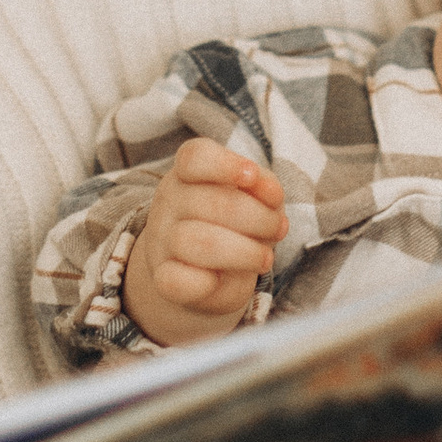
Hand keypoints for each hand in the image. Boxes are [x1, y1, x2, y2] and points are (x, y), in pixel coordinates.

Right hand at [122, 138, 288, 344]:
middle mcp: (170, 202)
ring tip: (265, 258)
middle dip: (257, 218)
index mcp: (187, 174)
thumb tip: (271, 193)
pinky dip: (204, 283)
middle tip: (278, 229)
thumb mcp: (253, 198)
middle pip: (211, 202)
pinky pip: (176, 281)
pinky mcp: (163, 278)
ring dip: (244, 251)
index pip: (194, 158)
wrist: (205, 273)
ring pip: (199, 241)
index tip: (251, 175)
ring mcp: (163, 240)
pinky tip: (219, 280)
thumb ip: (264, 188)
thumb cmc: (233, 225)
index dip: (224, 164)